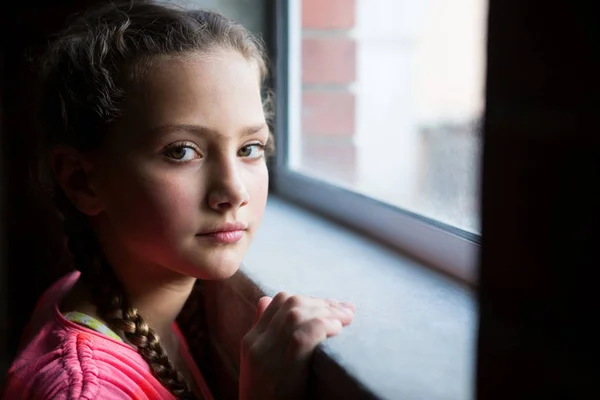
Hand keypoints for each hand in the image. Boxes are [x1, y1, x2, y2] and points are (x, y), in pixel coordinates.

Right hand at [239, 292, 354, 399]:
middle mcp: (256, 342)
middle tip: (347, 311)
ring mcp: (266, 352)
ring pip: (299, 313)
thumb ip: (266, 335)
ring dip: (328, 312)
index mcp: (251, 340)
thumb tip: (267, 301)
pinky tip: (338, 331)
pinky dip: (325, 326)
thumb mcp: (261, 367)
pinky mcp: (282, 365)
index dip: (309, 299)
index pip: (278, 300)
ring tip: (348, 320)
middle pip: (292, 303)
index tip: (331, 307)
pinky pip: (306, 333)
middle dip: (323, 303)